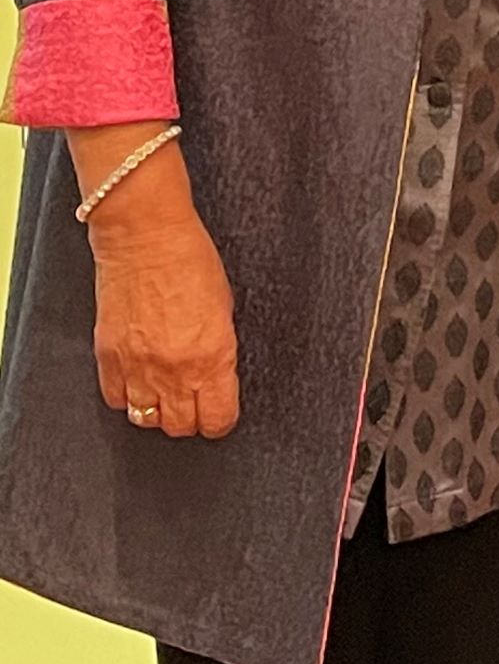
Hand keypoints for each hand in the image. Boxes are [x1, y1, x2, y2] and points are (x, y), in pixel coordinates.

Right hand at [74, 130, 239, 438]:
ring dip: (158, 408)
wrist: (145, 235)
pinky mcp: (108, 359)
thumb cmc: (191, 259)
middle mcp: (174, 370)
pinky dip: (127, 394)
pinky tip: (138, 376)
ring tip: (165, 387)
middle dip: (190, 417)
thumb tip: (215, 376)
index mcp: (212, 355)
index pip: (217, 419)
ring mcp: (137, 367)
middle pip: (180, 427)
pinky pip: (116, 400)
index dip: (221, 419)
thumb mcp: (224, 305)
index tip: (220, 411)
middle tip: (193, 399)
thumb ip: (220, 348)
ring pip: (146, 419)